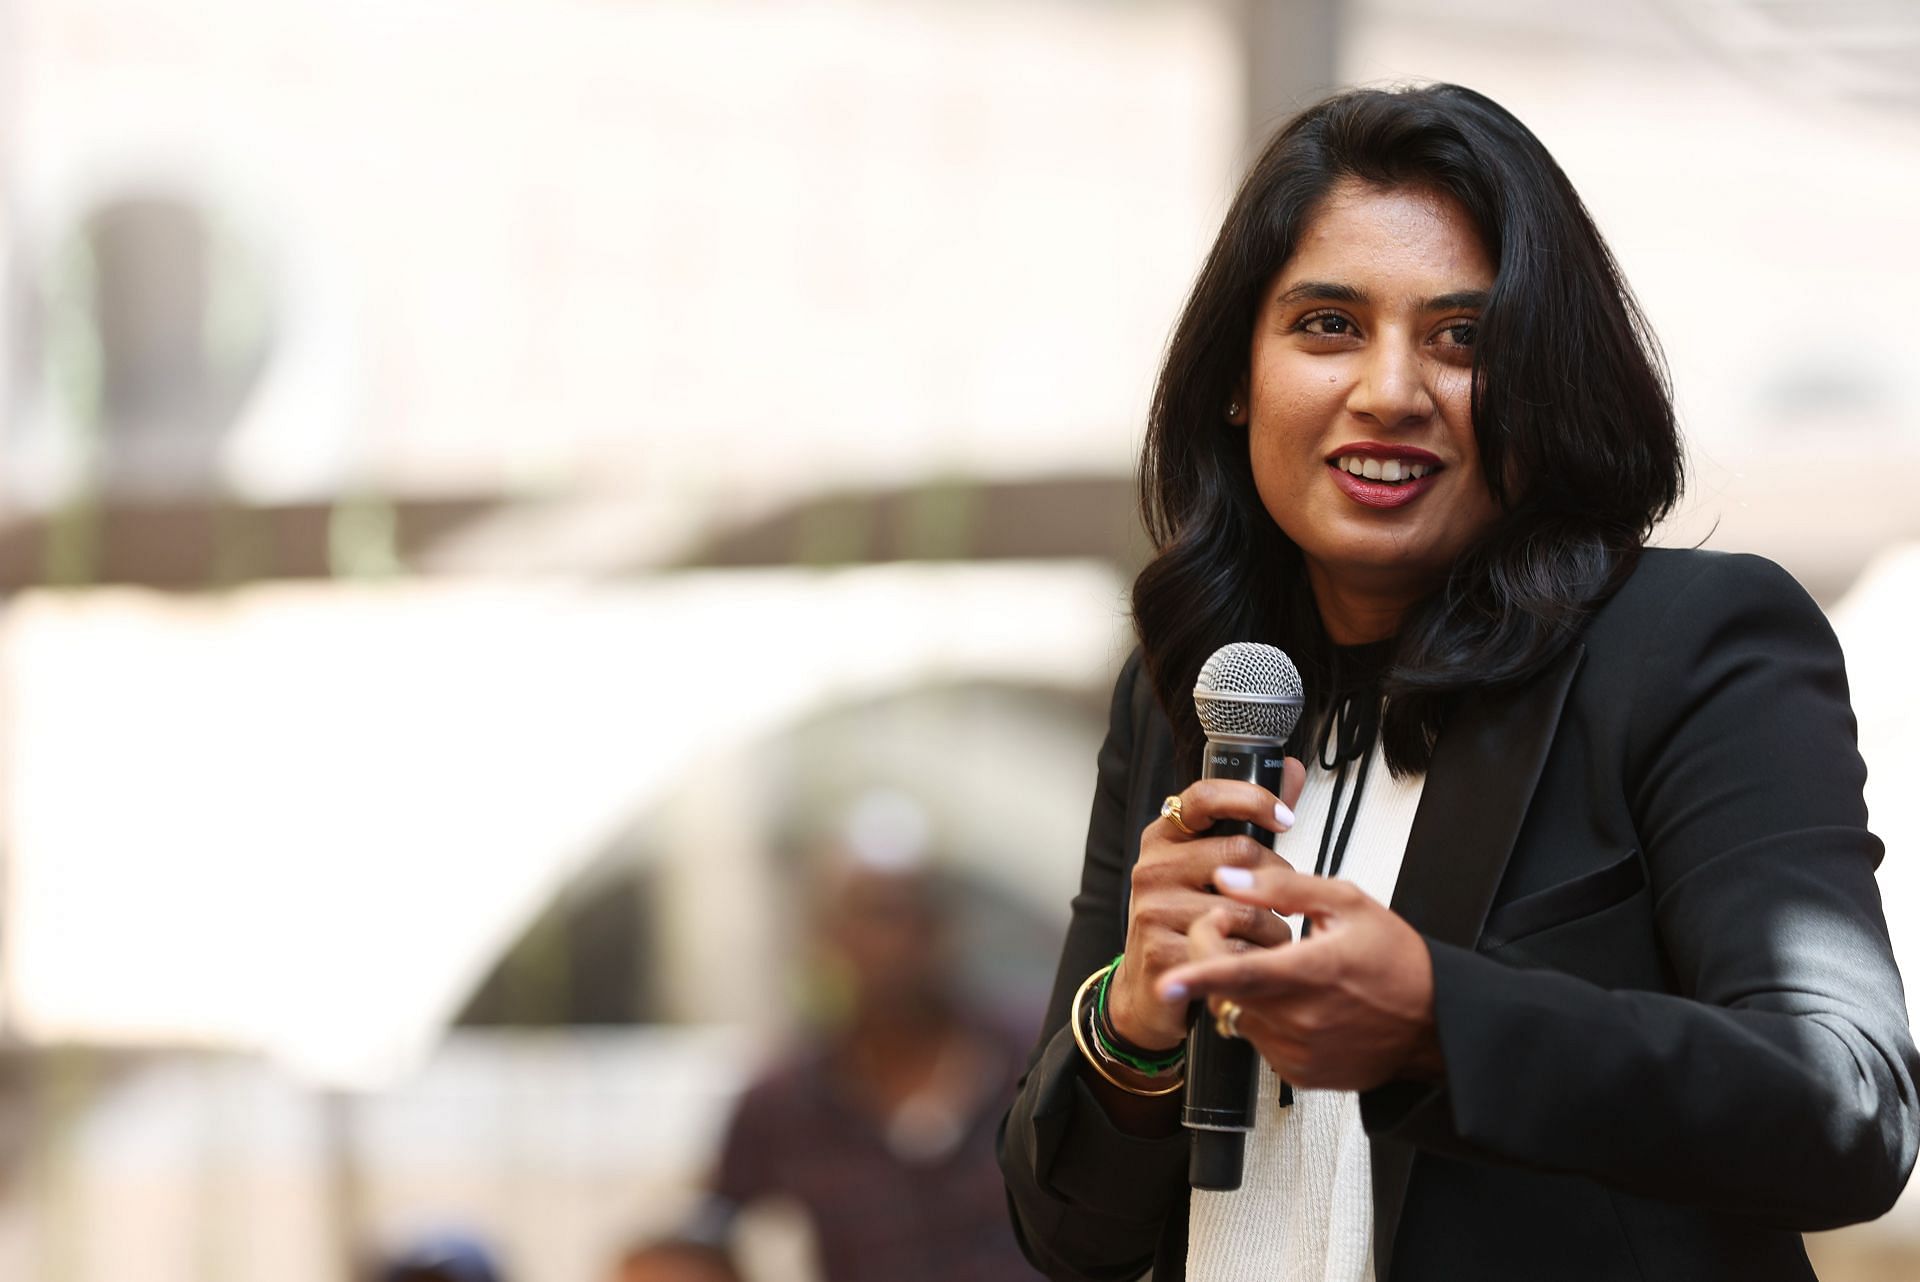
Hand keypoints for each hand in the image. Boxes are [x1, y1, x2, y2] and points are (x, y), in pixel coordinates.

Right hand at [1106, 766, 1305, 1050]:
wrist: (1149, 992)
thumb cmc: (1186, 922)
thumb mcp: (1211, 867)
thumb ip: (1251, 821)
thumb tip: (1289, 768)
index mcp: (1164, 838)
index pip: (1204, 796)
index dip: (1252, 799)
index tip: (1285, 818)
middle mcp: (1152, 868)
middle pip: (1240, 854)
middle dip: (1277, 883)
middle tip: (1282, 906)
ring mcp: (1153, 909)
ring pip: (1246, 908)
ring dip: (1273, 931)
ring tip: (1269, 942)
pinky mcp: (1162, 951)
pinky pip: (1234, 949)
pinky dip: (1255, 961)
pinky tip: (1251, 966)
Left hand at [1157, 862, 1441, 1090]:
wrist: (1434, 1024)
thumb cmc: (1398, 962)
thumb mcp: (1348, 904)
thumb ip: (1283, 889)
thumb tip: (1228, 880)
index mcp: (1312, 973)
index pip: (1242, 976)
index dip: (1198, 978)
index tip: (1164, 984)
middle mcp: (1301, 1019)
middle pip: (1224, 993)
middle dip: (1213, 959)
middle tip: (1235, 932)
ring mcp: (1297, 1052)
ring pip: (1237, 1016)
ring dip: (1241, 989)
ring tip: (1282, 969)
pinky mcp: (1298, 1074)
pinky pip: (1258, 1041)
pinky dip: (1263, 1018)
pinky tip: (1297, 1003)